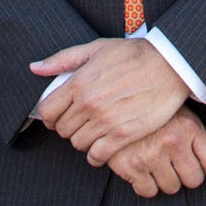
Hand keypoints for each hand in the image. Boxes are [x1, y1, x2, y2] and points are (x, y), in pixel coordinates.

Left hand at [30, 37, 191, 164]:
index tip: (57, 116)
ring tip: (92, 132)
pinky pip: (97, 156)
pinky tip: (102, 148)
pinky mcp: (123, 135)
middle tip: (78, 123)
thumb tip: (35, 68)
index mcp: (79, 82)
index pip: (47, 111)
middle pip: (62, 129)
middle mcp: (89, 104)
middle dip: (67, 127)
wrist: (170, 65)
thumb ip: (63, 59)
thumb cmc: (134, 54)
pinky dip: (96, 155)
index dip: (49, 116)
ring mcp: (105, 121)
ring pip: (78, 143)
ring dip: (82, 140)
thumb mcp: (96, 49)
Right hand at [105, 112, 205, 197]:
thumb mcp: (184, 115)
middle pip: (195, 180)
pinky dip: (145, 184)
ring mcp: (151, 156)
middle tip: (175, 161)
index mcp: (190, 127)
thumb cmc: (153, 108)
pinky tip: (142, 167)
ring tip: (157, 160)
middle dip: (187, 174)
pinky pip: (148, 192)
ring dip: (166, 179)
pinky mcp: (130, 167)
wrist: (112, 102)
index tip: (197, 159)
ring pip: (172, 188)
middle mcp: (173, 142)